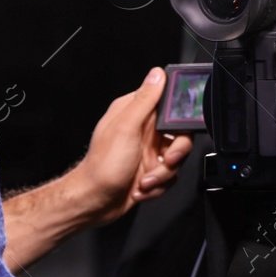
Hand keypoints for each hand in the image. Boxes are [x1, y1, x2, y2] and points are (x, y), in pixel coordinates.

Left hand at [73, 68, 193, 226]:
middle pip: (180, 134)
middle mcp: (143, 131)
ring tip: (145, 180)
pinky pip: (170, 175)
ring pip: (177, 158)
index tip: (179, 130)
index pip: (168, 104)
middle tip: (165, 160)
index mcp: (134, 113)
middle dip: (176, 153)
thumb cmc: (102, 167)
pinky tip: (142, 187)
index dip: (180, 117)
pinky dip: (158, 185)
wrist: (95, 202)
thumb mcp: (126, 128)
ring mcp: (147, 151)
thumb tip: (156, 74)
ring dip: (163, 174)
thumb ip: (144, 100)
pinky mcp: (150, 170)